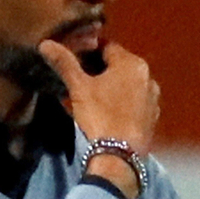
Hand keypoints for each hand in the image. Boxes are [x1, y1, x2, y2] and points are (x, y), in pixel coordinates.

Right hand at [38, 41, 159, 196]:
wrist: (120, 155)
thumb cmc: (100, 115)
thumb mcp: (79, 87)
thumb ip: (65, 63)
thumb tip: (46, 43)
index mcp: (132, 63)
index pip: (107, 46)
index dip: (89, 51)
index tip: (74, 61)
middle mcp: (148, 76)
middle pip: (119, 65)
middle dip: (100, 69)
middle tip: (80, 80)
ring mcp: (153, 97)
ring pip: (128, 84)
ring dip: (111, 85)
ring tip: (91, 97)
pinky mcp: (152, 116)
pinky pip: (135, 101)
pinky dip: (122, 101)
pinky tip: (108, 111)